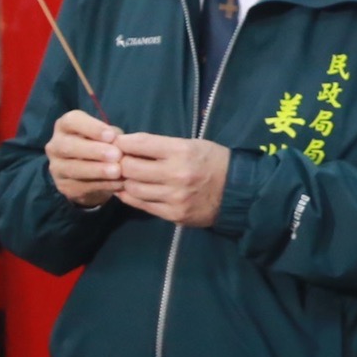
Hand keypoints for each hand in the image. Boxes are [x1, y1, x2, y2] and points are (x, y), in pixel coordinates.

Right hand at [46, 108, 125, 205]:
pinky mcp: (63, 186)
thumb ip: (112, 136)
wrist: (95, 174)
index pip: (71, 121)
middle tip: (116, 155)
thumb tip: (122, 142)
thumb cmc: (103, 145)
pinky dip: (101, 185)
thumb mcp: (109, 135)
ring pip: (72, 168)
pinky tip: (117, 183)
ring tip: (117, 171)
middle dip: (93, 151)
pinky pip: (81, 186)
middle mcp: (55, 145)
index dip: (91, 127)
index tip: (111, 136)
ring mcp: (56, 167)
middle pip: (68, 146)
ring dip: (96, 170)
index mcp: (65, 126)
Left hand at [112, 133, 230, 227]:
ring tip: (126, 177)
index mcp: (182, 151)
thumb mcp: (193, 145)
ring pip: (132, 188)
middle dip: (120, 163)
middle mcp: (176, 174)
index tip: (117, 144)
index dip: (122, 143)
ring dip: (125, 182)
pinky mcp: (174, 214)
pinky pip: (141, 205)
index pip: (139, 144)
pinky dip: (131, 197)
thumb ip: (161, 147)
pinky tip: (131, 190)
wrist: (239, 192)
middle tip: (118, 162)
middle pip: (129, 168)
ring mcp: (174, 196)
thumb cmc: (214, 162)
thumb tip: (127, 146)